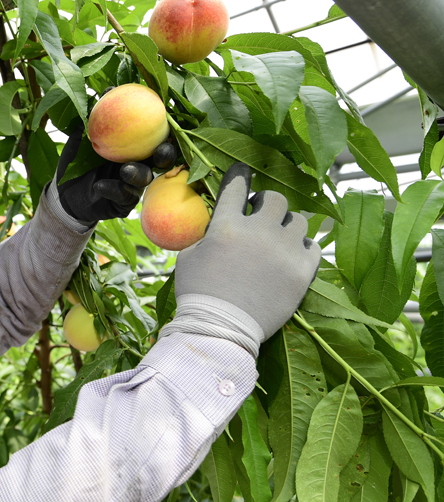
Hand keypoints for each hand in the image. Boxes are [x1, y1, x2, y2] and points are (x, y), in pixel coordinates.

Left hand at [55, 121, 173, 222]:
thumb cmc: (76, 159)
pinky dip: (111, 188)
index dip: (163, 128)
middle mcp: (140, 164)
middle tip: (160, 150)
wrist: (63, 190)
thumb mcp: (83, 135)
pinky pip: (122, 196)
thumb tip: (108, 90)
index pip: (155, 135)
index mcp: (136, 146)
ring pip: (144, 178)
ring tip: (125, 169)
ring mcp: (134, 185)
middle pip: (162, 159)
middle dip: (165, 154)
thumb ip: (96, 115)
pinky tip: (100, 185)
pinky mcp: (124, 203)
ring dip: (137, 173)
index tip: (162, 118)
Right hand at [173, 163, 320, 342]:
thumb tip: (216, 221)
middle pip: (275, 199)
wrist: (220, 331)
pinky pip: (313, 247)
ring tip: (278, 238)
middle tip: (261, 213)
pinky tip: (293, 254)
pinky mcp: (302, 271)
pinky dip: (303, 247)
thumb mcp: (188, 258)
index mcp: (226, 226)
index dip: (240, 175)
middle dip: (267, 203)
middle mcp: (258, 232)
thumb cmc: (198, 295)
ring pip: (298, 221)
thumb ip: (205, 235)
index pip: (236, 186)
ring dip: (287, 226)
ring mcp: (283, 251)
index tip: (243, 171)